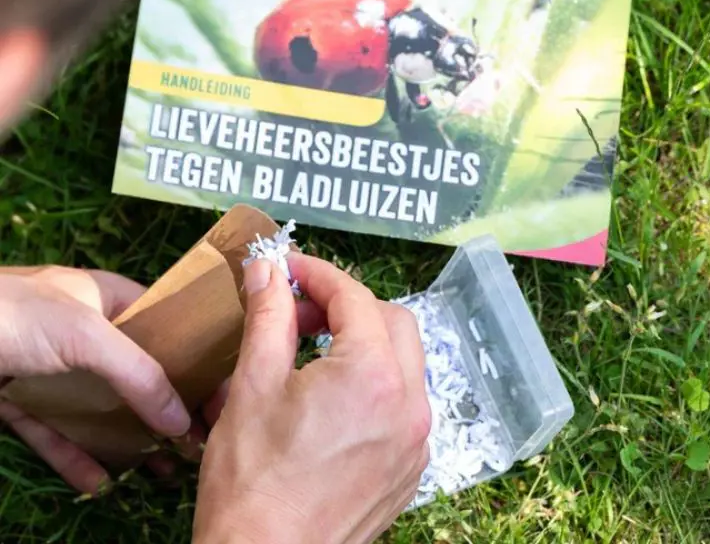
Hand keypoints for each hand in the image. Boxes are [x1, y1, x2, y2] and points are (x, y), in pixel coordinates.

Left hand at [0, 265, 191, 493]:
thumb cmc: (16, 315)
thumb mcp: (88, 336)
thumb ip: (139, 375)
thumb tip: (182, 420)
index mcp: (106, 298)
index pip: (162, 324)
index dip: (191, 356)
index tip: (216, 392)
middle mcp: (82, 331)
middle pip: (132, 373)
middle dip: (162, 408)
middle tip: (192, 441)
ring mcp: (49, 367)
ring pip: (97, 406)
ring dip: (125, 438)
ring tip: (160, 469)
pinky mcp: (19, 399)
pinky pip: (55, 430)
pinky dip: (77, 455)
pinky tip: (101, 482)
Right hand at [193, 253, 431, 543]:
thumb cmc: (252, 480)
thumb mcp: (253, 385)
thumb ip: (268, 316)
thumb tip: (268, 271)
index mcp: (372, 376)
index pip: (355, 298)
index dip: (318, 275)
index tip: (288, 269)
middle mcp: (409, 405)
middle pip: (393, 323)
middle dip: (348, 307)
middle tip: (300, 313)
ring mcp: (416, 441)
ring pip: (404, 364)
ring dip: (365, 344)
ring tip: (314, 355)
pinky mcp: (411, 468)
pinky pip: (405, 405)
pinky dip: (376, 385)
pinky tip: (334, 399)